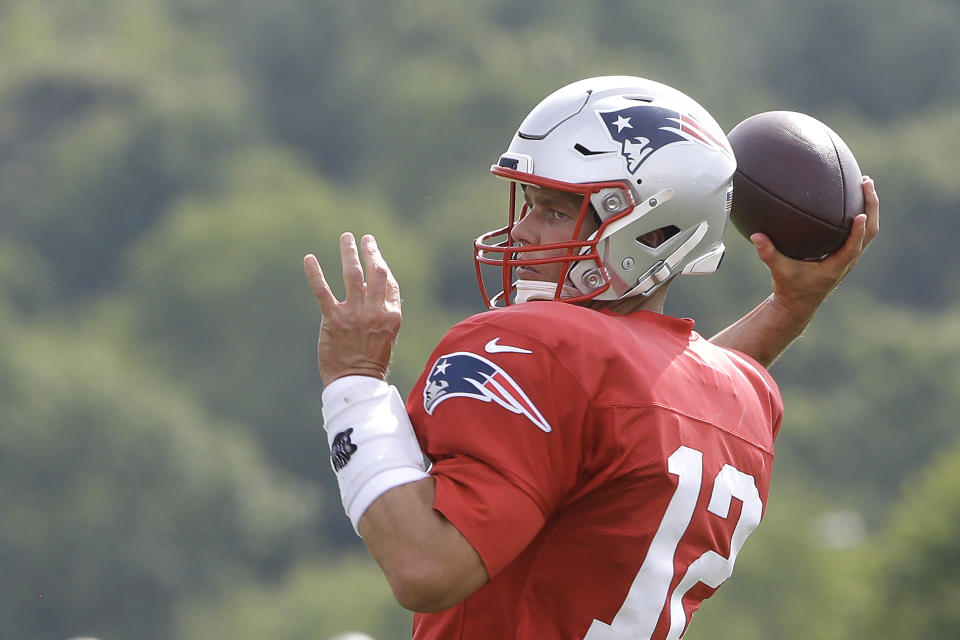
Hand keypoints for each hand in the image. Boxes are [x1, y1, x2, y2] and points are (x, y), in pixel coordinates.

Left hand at [304, 233, 401, 384]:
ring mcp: (355, 313)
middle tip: (365, 238)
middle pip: (376, 272)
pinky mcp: (334, 319)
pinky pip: (323, 291)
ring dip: (349, 253)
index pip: (390, 282)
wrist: (356, 382)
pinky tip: (309, 258)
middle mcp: (375, 310)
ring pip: (352, 274)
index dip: (382, 265)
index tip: (375, 254)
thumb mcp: (387, 336)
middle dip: (371, 252)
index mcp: (392, 315)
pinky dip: (314, 273)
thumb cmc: (371, 363)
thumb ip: (382, 313)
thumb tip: (372, 290)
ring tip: (346, 237)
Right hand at [751, 176, 879, 319]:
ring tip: (865, 184)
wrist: (799, 303)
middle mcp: (847, 261)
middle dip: (872, 206)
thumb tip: (756, 236)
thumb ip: (768, 254)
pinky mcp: (846, 253)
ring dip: (870, 207)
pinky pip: (860, 231)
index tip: (861, 214)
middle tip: (866, 183)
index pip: (853, 247)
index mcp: (836, 267)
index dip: (858, 231)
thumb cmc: (790, 288)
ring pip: (869, 231)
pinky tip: (852, 198)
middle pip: (870, 232)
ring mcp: (849, 257)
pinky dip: (861, 214)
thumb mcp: (778, 271)